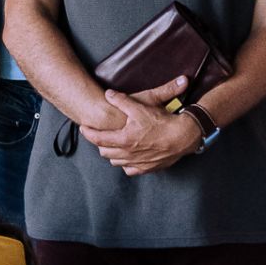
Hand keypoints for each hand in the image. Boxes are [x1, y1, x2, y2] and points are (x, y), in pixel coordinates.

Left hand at [83, 86, 199, 175]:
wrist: (182, 137)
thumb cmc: (161, 122)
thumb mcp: (140, 107)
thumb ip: (121, 101)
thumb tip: (108, 94)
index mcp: (123, 139)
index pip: (98, 138)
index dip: (88, 132)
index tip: (83, 127)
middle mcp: (128, 154)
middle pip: (104, 152)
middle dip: (99, 143)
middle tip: (98, 135)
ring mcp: (137, 163)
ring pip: (115, 162)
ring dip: (111, 154)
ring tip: (112, 144)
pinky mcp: (147, 168)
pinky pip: (130, 170)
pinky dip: (125, 164)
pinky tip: (128, 156)